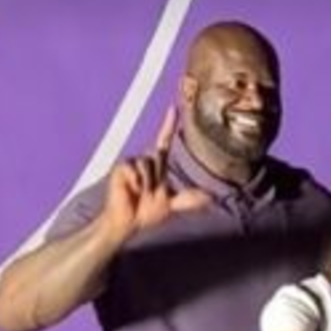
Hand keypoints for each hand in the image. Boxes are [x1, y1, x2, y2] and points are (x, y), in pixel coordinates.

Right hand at [100, 106, 209, 243]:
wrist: (127, 222)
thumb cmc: (146, 213)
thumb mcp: (171, 205)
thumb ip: (188, 200)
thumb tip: (209, 198)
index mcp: (157, 167)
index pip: (164, 141)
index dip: (168, 124)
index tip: (173, 107)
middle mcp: (144, 161)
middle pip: (158, 156)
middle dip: (156, 178)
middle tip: (149, 196)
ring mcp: (132, 163)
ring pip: (148, 162)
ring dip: (148, 183)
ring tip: (141, 194)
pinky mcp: (121, 168)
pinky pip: (135, 169)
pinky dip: (138, 182)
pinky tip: (132, 190)